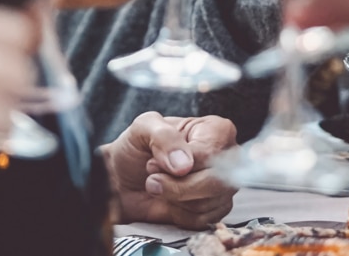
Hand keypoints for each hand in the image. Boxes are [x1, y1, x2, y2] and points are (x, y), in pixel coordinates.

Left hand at [103, 112, 237, 229]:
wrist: (123, 179)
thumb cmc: (136, 147)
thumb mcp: (143, 127)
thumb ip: (164, 137)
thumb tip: (184, 165)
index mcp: (215, 130)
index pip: (211, 154)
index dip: (183, 164)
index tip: (155, 163)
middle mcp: (225, 158)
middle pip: (215, 181)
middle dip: (177, 186)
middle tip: (153, 179)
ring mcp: (221, 186)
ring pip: (208, 203)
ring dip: (175, 199)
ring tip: (158, 186)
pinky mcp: (213, 210)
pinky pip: (202, 221)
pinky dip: (179, 215)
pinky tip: (169, 201)